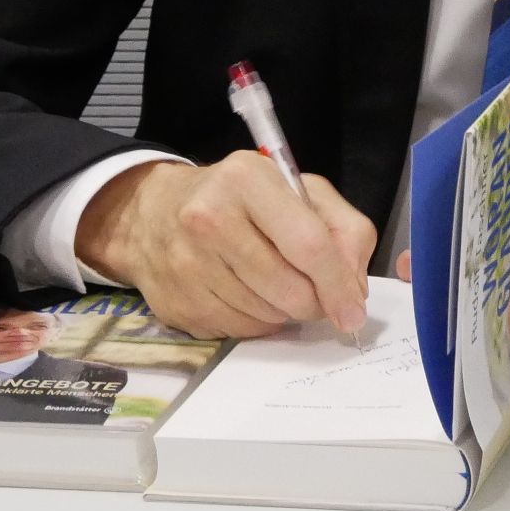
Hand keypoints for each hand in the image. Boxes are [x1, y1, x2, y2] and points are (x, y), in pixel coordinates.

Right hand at [73, 154, 374, 338]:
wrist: (154, 211)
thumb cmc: (239, 198)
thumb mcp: (298, 189)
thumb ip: (344, 227)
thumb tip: (355, 286)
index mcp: (247, 179)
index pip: (309, 244)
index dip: (339, 284)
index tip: (354, 310)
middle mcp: (209, 218)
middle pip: (290, 289)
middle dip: (316, 303)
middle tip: (317, 295)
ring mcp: (187, 264)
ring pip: (267, 316)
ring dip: (286, 312)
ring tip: (278, 285)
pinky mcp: (177, 303)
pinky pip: (240, 331)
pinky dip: (258, 322)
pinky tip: (250, 295)